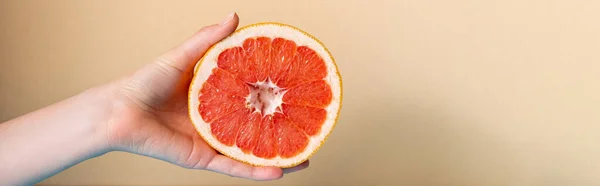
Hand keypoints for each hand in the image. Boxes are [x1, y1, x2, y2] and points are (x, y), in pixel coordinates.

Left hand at [105, 13, 307, 179]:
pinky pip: (233, 167)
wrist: (119, 110)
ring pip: (251, 153)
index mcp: (216, 99)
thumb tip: (235, 16)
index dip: (275, 99)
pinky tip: (278, 171)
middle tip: (311, 130)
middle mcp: (218, 122)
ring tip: (305, 158)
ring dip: (278, 158)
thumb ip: (209, 40)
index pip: (253, 99)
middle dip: (284, 132)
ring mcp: (212, 142)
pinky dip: (255, 172)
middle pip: (258, 129)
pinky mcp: (202, 158)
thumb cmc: (147, 82)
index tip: (299, 95)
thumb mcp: (185, 57)